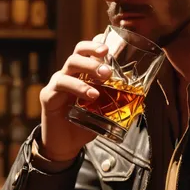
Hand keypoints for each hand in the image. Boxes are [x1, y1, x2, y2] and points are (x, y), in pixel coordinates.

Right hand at [39, 34, 109, 160]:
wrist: (65, 145)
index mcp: (82, 74)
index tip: (110, 45)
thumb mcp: (104, 111)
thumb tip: (141, 98)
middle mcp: (69, 73)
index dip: (97, 44)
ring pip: (71, 63)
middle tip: (109, 58)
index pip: (88, 51)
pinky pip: (62, 84)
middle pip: (78, 51)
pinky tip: (91, 95)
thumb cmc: (85, 124)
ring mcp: (58, 82)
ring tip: (104, 77)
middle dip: (94, 51)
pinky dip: (78, 87)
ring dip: (89, 67)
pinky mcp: (49, 95)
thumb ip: (116, 101)